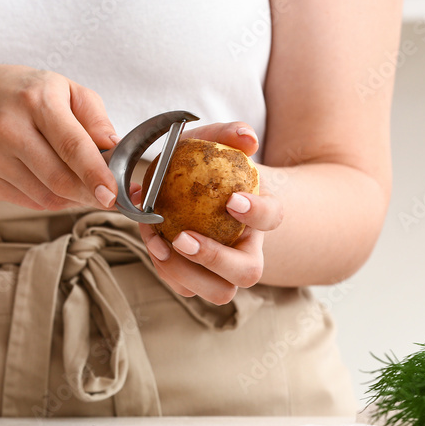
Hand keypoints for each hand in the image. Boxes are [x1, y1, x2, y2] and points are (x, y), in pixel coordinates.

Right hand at [0, 65, 118, 210]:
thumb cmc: (16, 93)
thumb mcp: (60, 87)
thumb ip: (93, 115)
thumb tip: (114, 148)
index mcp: (35, 100)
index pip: (72, 146)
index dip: (96, 175)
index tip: (113, 195)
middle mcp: (8, 128)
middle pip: (59, 179)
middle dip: (90, 194)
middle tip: (107, 195)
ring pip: (45, 196)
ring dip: (70, 197)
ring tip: (76, 182)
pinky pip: (27, 201)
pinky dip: (46, 198)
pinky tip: (46, 180)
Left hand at [134, 122, 283, 304]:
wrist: (191, 188)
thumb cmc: (208, 165)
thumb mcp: (213, 142)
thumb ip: (229, 134)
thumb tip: (247, 137)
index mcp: (260, 216)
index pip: (272, 218)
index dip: (257, 213)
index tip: (232, 200)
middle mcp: (247, 250)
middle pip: (248, 273)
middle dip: (215, 259)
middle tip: (182, 237)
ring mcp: (223, 271)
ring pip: (217, 291)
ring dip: (184, 272)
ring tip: (159, 243)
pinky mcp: (196, 279)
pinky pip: (185, 288)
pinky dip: (166, 270)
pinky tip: (152, 241)